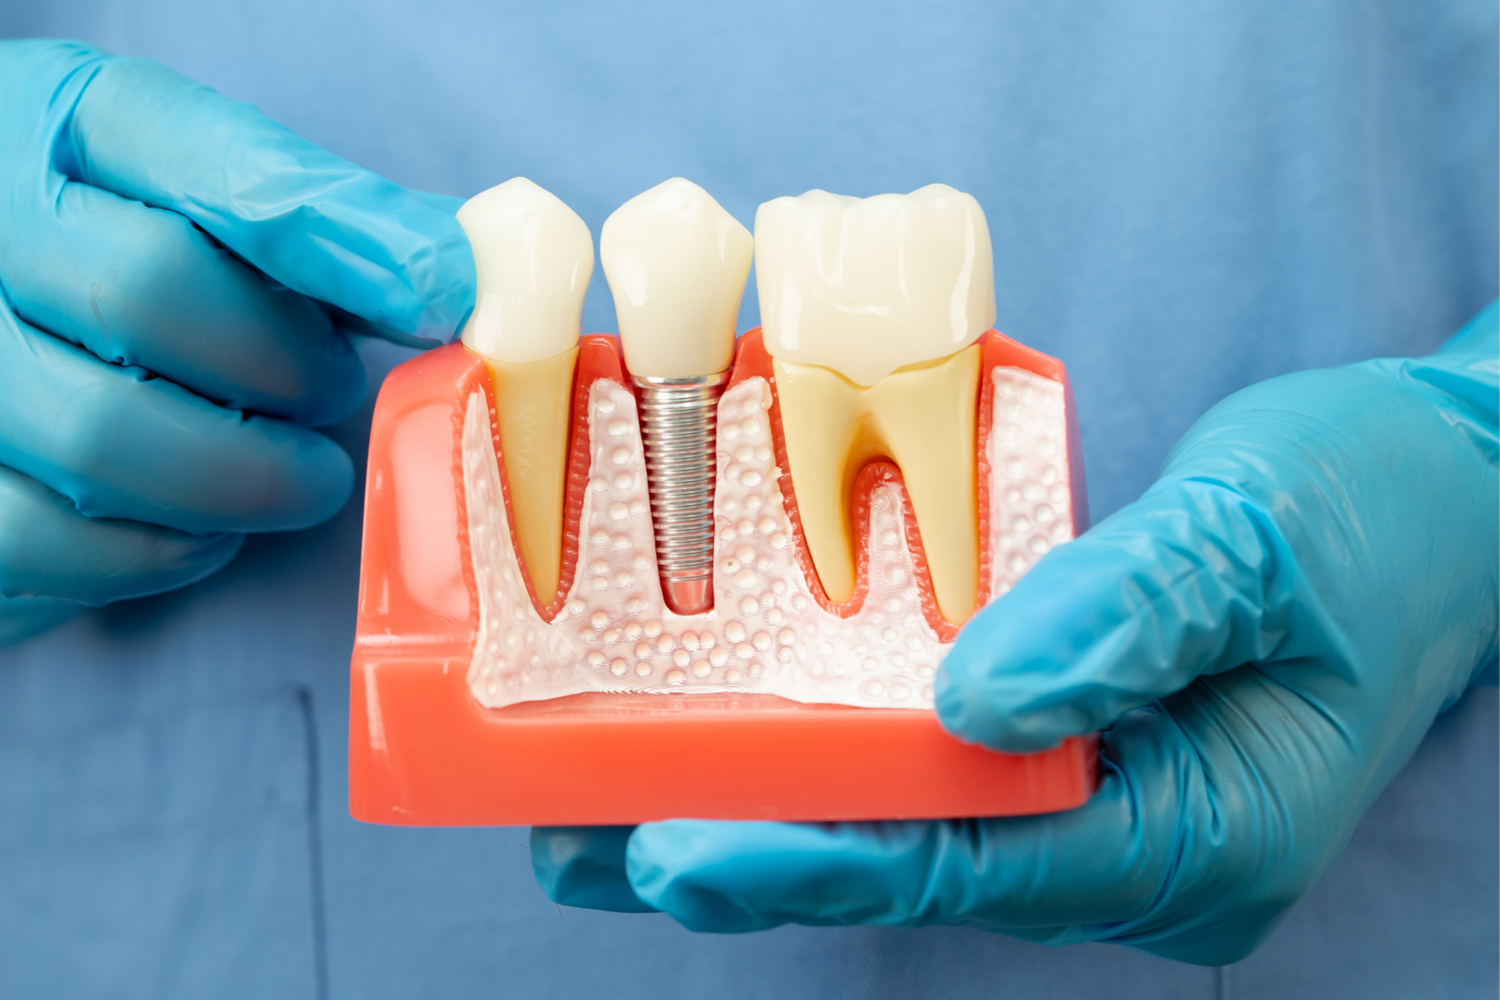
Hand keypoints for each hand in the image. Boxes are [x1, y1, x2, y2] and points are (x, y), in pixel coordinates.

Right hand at [0, 40, 473, 643]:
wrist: (10, 305)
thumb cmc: (129, 243)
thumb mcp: (205, 190)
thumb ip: (320, 220)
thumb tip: (463, 273)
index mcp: (60, 122)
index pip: (218, 169)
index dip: (348, 239)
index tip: (447, 292)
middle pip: (148, 295)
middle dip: (283, 367)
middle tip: (330, 389)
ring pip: (102, 438)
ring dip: (241, 477)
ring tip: (292, 468)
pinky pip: (50, 541)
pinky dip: (161, 550)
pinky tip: (204, 524)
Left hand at [532, 304, 1498, 964]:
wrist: (1449, 495)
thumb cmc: (1379, 514)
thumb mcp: (1259, 541)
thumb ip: (1122, 615)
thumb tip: (972, 699)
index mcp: (1200, 831)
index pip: (976, 861)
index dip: (817, 855)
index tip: (673, 851)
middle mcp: (1133, 840)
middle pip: (915, 860)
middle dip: (752, 851)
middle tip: (582, 841)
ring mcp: (1102, 796)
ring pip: (911, 822)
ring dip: (767, 808)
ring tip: (598, 810)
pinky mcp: (1076, 741)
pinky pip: (934, 762)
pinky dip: (832, 748)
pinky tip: (735, 726)